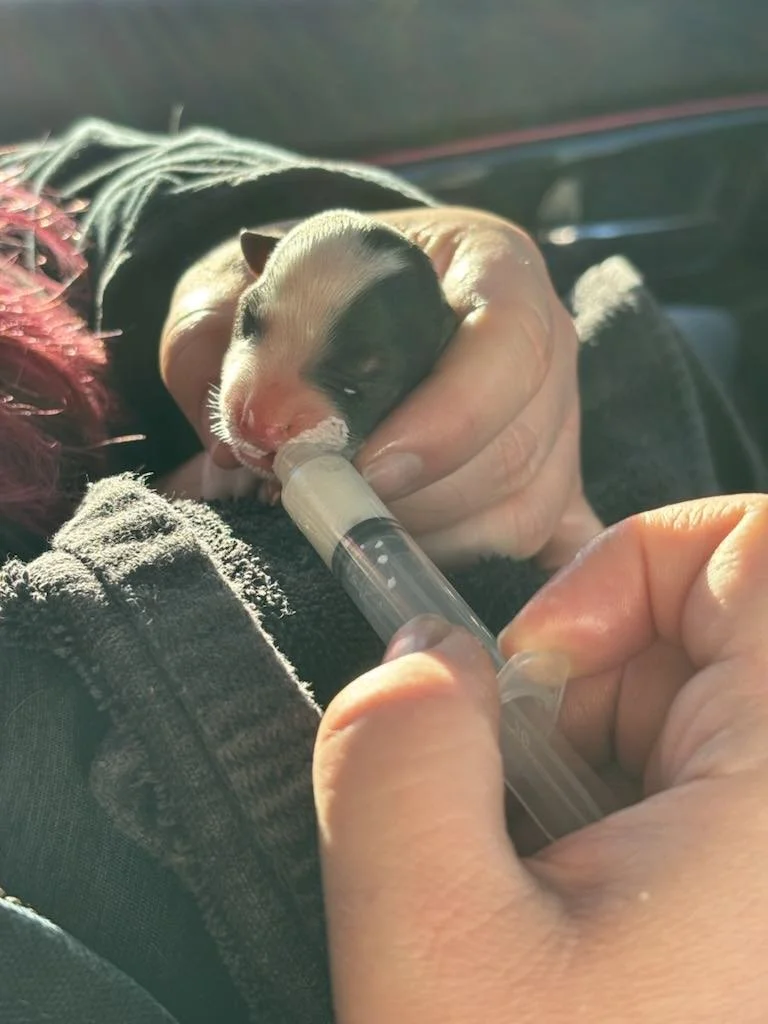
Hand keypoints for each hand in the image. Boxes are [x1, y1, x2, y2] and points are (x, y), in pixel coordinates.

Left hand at [158, 207, 601, 567]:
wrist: (350, 300)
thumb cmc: (312, 288)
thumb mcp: (253, 276)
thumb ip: (227, 330)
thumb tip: (250, 434)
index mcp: (495, 265)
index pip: (510, 343)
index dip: (450, 417)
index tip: (369, 464)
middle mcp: (548, 347)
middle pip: (516, 447)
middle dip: (417, 498)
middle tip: (330, 506)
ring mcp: (558, 425)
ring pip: (522, 513)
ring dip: (428, 541)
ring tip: (351, 526)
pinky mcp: (552, 486)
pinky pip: (543, 546)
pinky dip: (488, 565)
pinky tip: (432, 570)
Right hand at [313, 494, 767, 1022]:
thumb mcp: (434, 957)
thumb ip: (396, 757)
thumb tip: (422, 659)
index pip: (756, 548)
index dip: (635, 563)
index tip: (541, 669)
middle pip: (719, 627)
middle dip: (596, 679)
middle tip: (526, 797)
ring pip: (706, 706)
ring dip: (605, 756)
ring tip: (555, 873)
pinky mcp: (764, 891)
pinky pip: (707, 784)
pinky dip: (633, 814)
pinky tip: (595, 907)